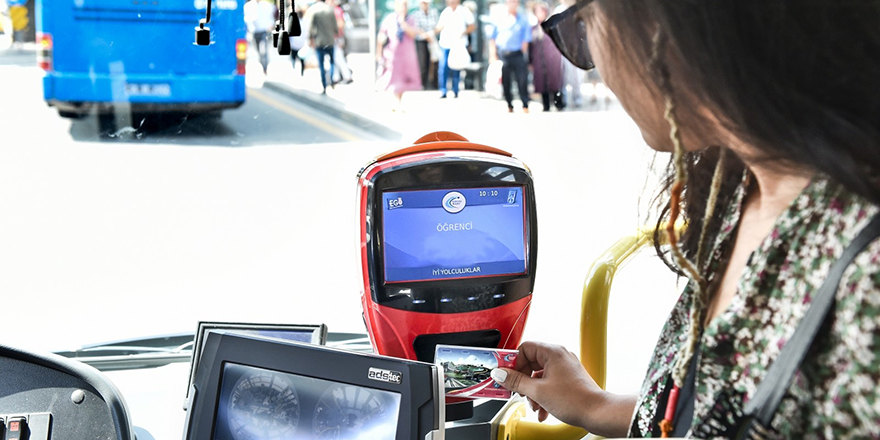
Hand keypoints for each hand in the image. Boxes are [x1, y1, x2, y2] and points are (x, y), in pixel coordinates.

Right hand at [490, 341, 604, 428]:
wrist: (597, 413)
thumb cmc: (575, 400)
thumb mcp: (538, 391)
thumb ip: (516, 381)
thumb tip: (501, 374)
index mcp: (552, 352)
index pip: (524, 349)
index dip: (513, 363)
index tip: (506, 375)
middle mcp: (559, 357)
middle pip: (530, 363)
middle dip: (523, 381)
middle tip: (518, 392)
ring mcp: (565, 368)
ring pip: (539, 376)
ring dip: (533, 392)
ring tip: (534, 405)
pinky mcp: (568, 380)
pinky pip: (548, 383)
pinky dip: (543, 395)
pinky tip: (542, 410)